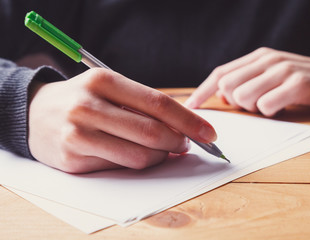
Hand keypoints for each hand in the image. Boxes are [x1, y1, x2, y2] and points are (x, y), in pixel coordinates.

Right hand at [28, 68, 216, 172]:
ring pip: (139, 156)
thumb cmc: (83, 100)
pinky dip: (136, 164)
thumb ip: (143, 107)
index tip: (208, 133)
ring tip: (161, 150)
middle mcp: (89, 106)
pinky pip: (119, 168)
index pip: (158, 102)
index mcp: (103, 81)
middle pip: (151, 131)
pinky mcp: (73, 159)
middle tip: (185, 145)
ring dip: (159, 157)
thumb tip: (182, 129)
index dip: (188, 120)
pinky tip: (134, 155)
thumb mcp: (109, 89)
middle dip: (178, 142)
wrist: (36, 114)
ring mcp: (78, 134)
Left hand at [185, 47, 309, 115]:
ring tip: (270, 104)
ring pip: (243, 97)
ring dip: (252, 108)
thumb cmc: (302, 81)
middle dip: (233, 103)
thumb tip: (221, 94)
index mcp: (257, 57)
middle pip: (227, 86)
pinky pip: (267, 105)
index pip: (221, 73)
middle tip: (252, 106)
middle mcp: (267, 60)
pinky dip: (270, 112)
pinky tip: (282, 107)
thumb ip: (247, 81)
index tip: (190, 106)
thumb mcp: (271, 75)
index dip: (202, 90)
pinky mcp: (297, 84)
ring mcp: (282, 70)